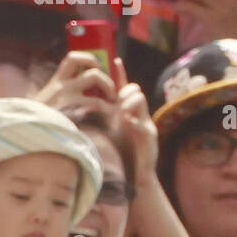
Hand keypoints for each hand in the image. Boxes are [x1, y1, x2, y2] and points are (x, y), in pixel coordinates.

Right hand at [34, 51, 117, 119]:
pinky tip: (106, 113)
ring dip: (109, 88)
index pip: (73, 58)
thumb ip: (61, 92)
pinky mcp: (70, 109)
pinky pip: (95, 102)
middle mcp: (61, 85)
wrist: (27, 133)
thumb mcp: (47, 100)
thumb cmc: (39, 120)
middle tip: (111, 91)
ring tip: (111, 102)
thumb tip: (81, 87)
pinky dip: (105, 107)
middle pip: (91, 70)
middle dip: (106, 79)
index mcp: (56, 82)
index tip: (98, 68)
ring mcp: (65, 96)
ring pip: (95, 78)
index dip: (90, 59)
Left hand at [112, 58, 158, 177]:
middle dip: (125, 91)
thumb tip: (86, 102)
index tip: (115, 59)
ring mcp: (145, 124)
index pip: (124, 87)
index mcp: (126, 111)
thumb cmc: (120, 155)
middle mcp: (138, 114)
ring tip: (123, 114)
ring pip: (140, 100)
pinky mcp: (149, 137)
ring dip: (129, 103)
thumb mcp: (109, 130)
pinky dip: (136, 121)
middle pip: (134, 89)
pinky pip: (143, 123)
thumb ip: (104, 116)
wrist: (136, 177)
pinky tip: (130, 124)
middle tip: (118, 102)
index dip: (121, 73)